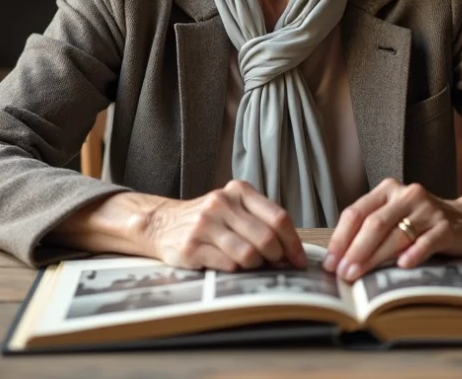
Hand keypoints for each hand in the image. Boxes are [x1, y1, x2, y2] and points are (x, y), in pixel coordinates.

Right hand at [147, 180, 307, 271]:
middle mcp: (221, 203)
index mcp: (238, 191)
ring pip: (249, 254)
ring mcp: (205, 224)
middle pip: (266, 237)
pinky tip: (230, 266)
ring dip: (256, 266)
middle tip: (277, 266)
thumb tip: (292, 251)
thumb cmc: (207, 219)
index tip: (299, 260)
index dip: (294, 243)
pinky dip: (235, 271)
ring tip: (250, 265)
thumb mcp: (233, 208)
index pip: (278, 217)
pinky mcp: (191, 246)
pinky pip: (228, 265)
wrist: (162, 223)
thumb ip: (260, 221)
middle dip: (277, 257)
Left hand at [322, 178, 461, 281]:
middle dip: (354, 250)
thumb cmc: (423, 223)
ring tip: (360, 275)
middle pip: (374, 223)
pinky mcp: (446, 227)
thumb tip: (340, 258)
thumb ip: (371, 229)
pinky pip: (426, 242)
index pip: (357, 212)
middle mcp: (406, 194)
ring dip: (375, 257)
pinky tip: (401, 266)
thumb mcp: (395, 217)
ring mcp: (428, 209)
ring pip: (396, 234)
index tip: (330, 261)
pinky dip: (412, 254)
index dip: (340, 238)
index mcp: (388, 190)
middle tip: (343, 272)